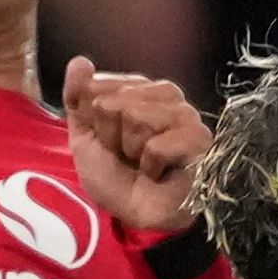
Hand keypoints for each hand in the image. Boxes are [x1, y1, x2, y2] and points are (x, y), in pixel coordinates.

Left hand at [64, 56, 209, 236]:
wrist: (137, 217)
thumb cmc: (115, 178)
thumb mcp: (84, 136)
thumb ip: (77, 98)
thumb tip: (80, 61)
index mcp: (139, 89)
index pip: (97, 86)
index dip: (95, 121)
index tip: (108, 141)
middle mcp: (165, 94)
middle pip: (115, 102)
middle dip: (112, 138)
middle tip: (127, 157)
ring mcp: (186, 114)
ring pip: (136, 118)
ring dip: (132, 152)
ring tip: (144, 165)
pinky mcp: (200, 139)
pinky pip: (157, 145)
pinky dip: (151, 166)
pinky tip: (161, 173)